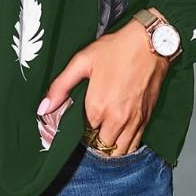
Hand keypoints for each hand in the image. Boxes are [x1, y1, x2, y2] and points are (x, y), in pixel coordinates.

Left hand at [37, 7, 169, 155]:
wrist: (151, 43)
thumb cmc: (117, 49)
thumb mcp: (82, 61)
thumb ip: (60, 87)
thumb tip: (43, 108)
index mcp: (97, 107)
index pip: (82, 135)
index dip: (77, 131)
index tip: (76, 123)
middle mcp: (116, 119)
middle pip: (100, 147)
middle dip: (92, 142)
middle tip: (89, 130)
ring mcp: (134, 121)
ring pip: (119, 152)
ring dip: (109, 147)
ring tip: (102, 134)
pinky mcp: (147, 119)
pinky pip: (135, 145)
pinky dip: (126, 146)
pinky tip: (119, 135)